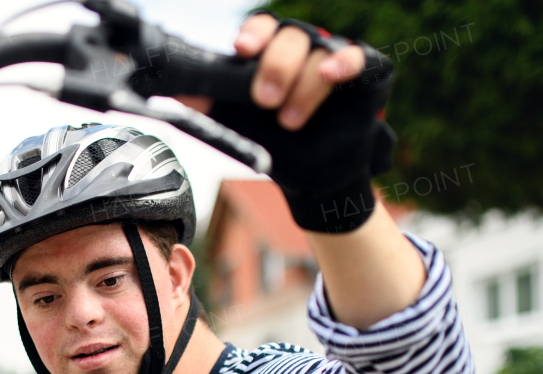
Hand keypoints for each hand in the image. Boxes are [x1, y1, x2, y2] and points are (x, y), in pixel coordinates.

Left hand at [177, 14, 366, 130]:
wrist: (315, 176)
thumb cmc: (279, 142)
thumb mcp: (239, 124)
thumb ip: (209, 103)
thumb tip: (175, 92)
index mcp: (272, 52)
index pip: (263, 28)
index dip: (254, 35)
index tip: (242, 52)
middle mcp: (304, 49)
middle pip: (291, 38)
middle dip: (275, 68)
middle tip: (264, 101)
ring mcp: (336, 58)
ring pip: (320, 54)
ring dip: (304, 86)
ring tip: (291, 120)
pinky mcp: (367, 72)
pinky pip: (360, 58)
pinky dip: (345, 63)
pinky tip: (333, 74)